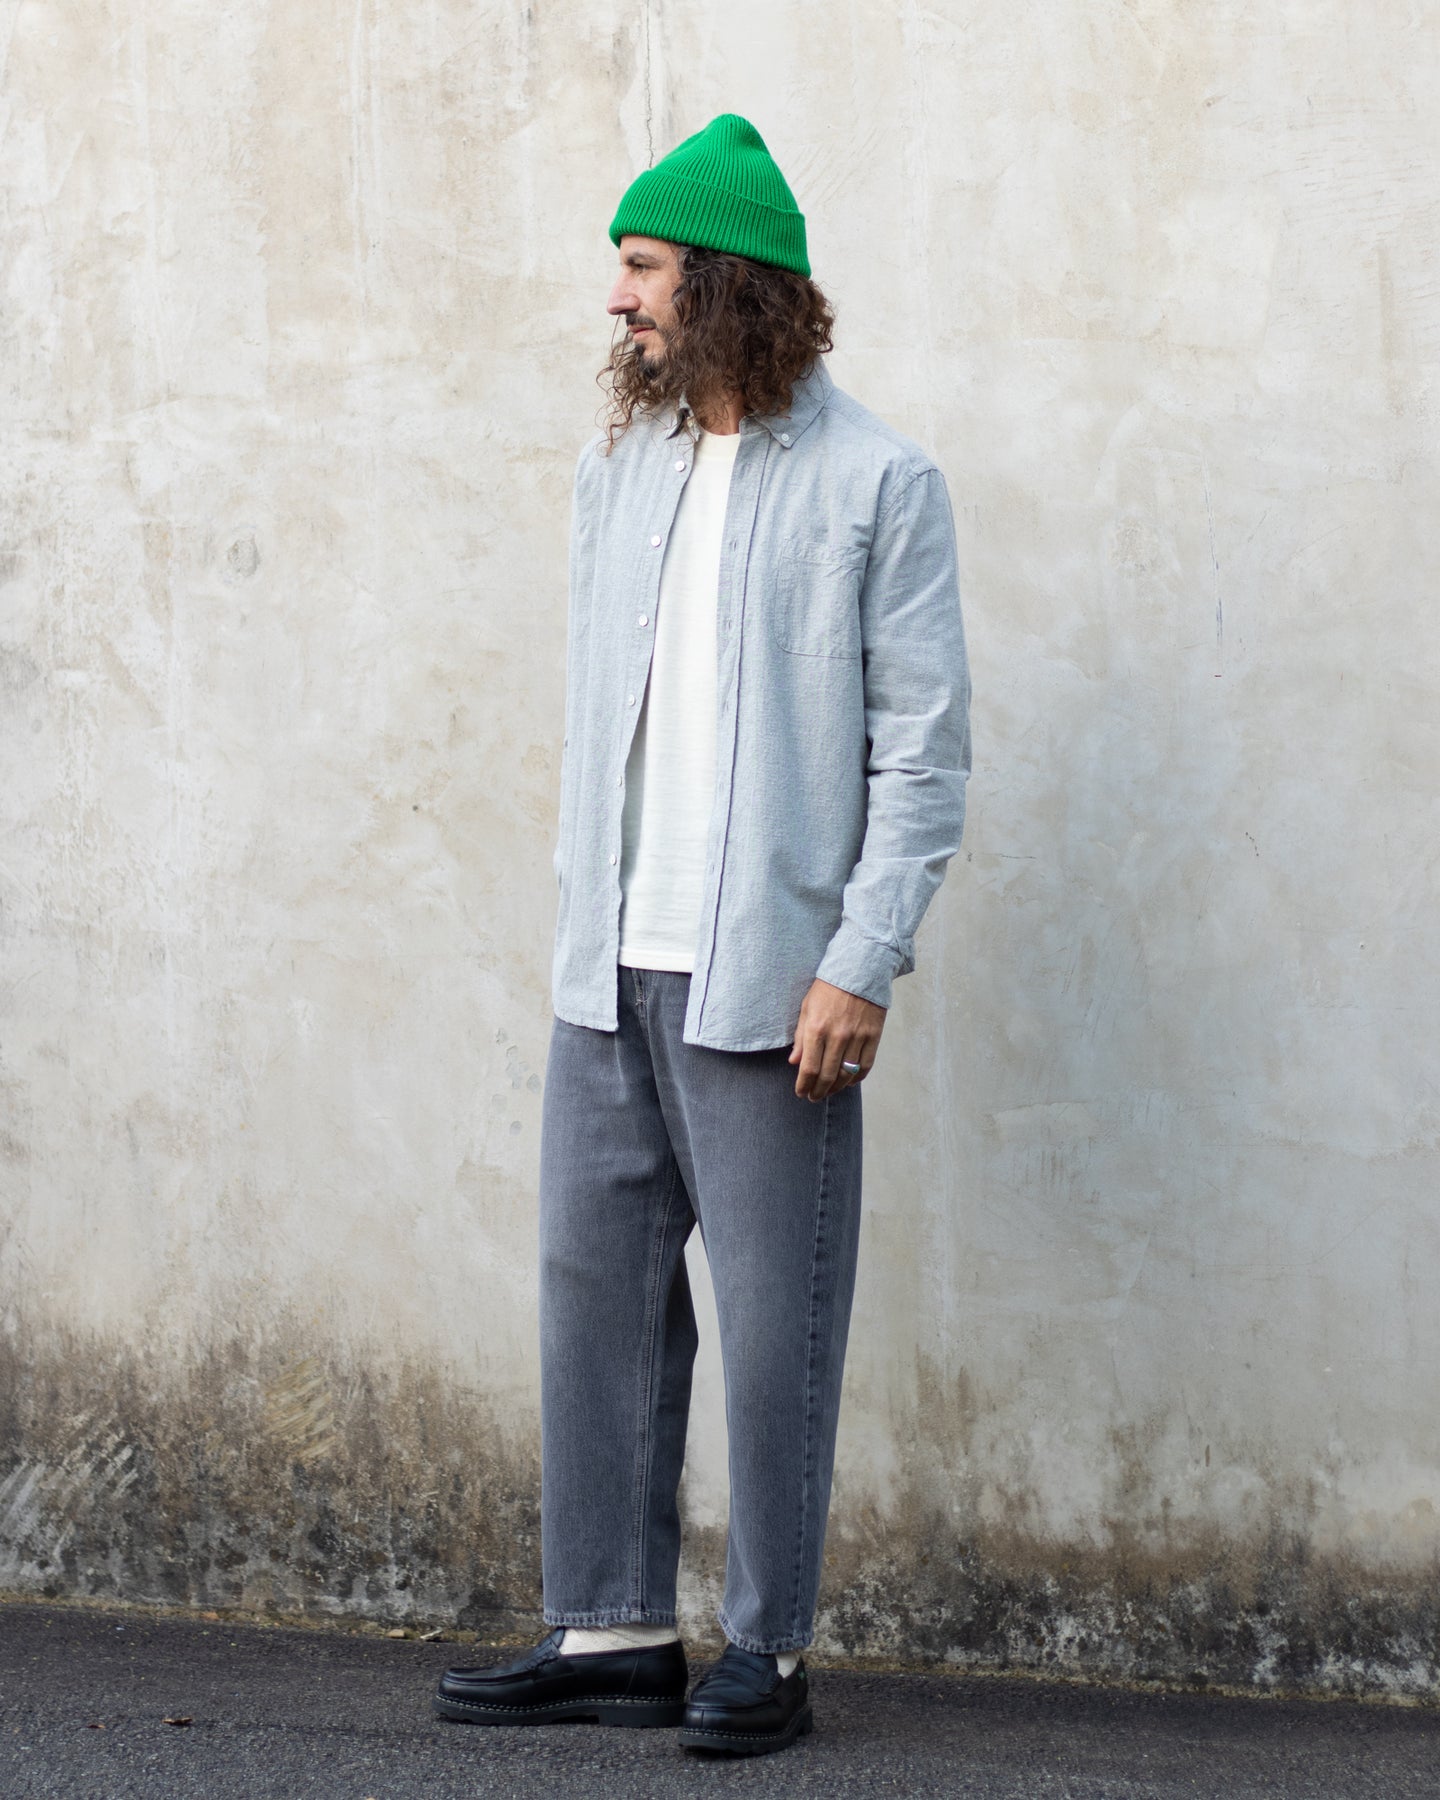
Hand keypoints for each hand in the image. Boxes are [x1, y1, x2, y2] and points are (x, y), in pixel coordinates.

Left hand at [788, 978, 886, 1101]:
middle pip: (827, 1076)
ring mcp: (857, 1037)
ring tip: (828, 1092)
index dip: (804, 1086)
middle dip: (818, 1092)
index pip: (809, 1069)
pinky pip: (865, 1066)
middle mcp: (837, 1036)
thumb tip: (794, 1062)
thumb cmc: (828, 988)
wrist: (859, 969)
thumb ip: (801, 1037)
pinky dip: (856, 1078)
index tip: (801, 1092)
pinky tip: (848, 1081)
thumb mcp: (806, 1008)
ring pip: (846, 1075)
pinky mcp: (873, 1036)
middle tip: (813, 1097)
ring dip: (835, 1088)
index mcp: (817, 1028)